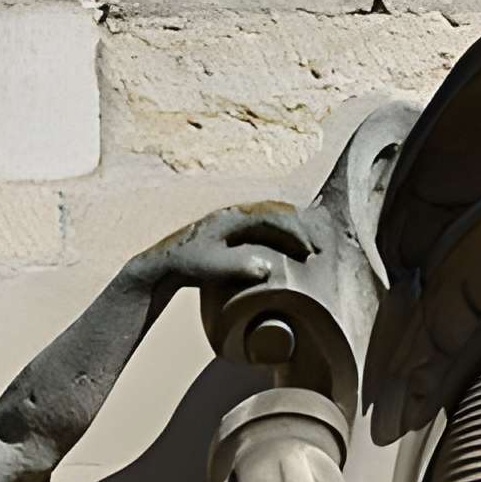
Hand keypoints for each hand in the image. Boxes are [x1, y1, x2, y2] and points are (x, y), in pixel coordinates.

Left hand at [130, 204, 311, 306]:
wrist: (162, 264)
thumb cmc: (186, 266)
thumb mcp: (210, 268)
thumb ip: (236, 266)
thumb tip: (265, 269)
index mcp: (232, 217)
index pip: (272, 217)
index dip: (295, 232)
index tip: (310, 250)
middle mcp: (234, 212)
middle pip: (276, 212)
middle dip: (300, 228)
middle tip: (318, 249)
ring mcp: (233, 219)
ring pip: (271, 217)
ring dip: (292, 229)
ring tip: (310, 247)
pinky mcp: (232, 229)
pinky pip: (263, 225)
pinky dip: (281, 233)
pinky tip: (290, 246)